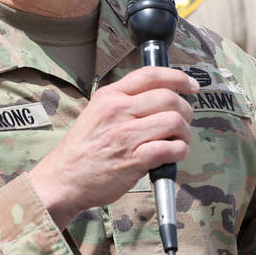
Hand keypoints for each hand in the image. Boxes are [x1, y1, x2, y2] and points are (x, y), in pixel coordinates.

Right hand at [28, 66, 198, 227]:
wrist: (63, 180)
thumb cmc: (82, 150)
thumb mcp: (97, 113)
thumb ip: (124, 102)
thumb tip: (159, 97)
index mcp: (111, 96)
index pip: (151, 75)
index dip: (178, 78)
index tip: (192, 86)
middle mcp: (119, 111)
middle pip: (169, 98)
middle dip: (186, 110)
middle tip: (184, 121)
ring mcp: (127, 135)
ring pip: (174, 122)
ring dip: (185, 133)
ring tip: (180, 140)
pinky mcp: (134, 159)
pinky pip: (170, 148)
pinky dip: (180, 151)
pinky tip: (175, 154)